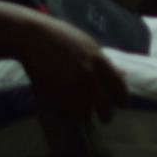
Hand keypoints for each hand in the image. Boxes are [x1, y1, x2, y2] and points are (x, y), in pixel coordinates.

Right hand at [14, 14, 128, 123]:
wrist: (33, 37)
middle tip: (105, 118)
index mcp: (99, 61)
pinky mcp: (54, 94)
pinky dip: (70, 112)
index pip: (118, 87)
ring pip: (85, 111)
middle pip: (104, 105)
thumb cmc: (62, 38)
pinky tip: (68, 106)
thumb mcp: (88, 45)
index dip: (122, 100)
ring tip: (84, 113)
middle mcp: (87, 74)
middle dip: (106, 115)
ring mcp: (70, 85)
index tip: (121, 105)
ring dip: (86, 114)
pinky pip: (67, 111)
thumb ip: (104, 63)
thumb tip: (122, 75)